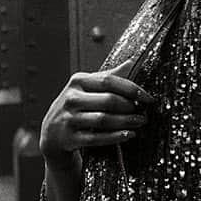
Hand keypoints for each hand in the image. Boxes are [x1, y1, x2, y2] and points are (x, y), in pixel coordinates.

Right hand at [40, 58, 155, 166]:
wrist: (52, 132)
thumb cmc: (76, 106)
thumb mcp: (87, 87)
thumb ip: (109, 76)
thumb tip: (133, 61)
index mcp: (78, 81)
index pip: (109, 81)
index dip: (131, 89)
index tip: (148, 97)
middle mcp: (71, 98)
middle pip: (108, 100)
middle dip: (130, 107)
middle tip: (144, 113)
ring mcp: (69, 118)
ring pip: (103, 120)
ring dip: (126, 122)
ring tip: (140, 123)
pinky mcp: (70, 138)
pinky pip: (96, 138)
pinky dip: (115, 137)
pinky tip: (128, 135)